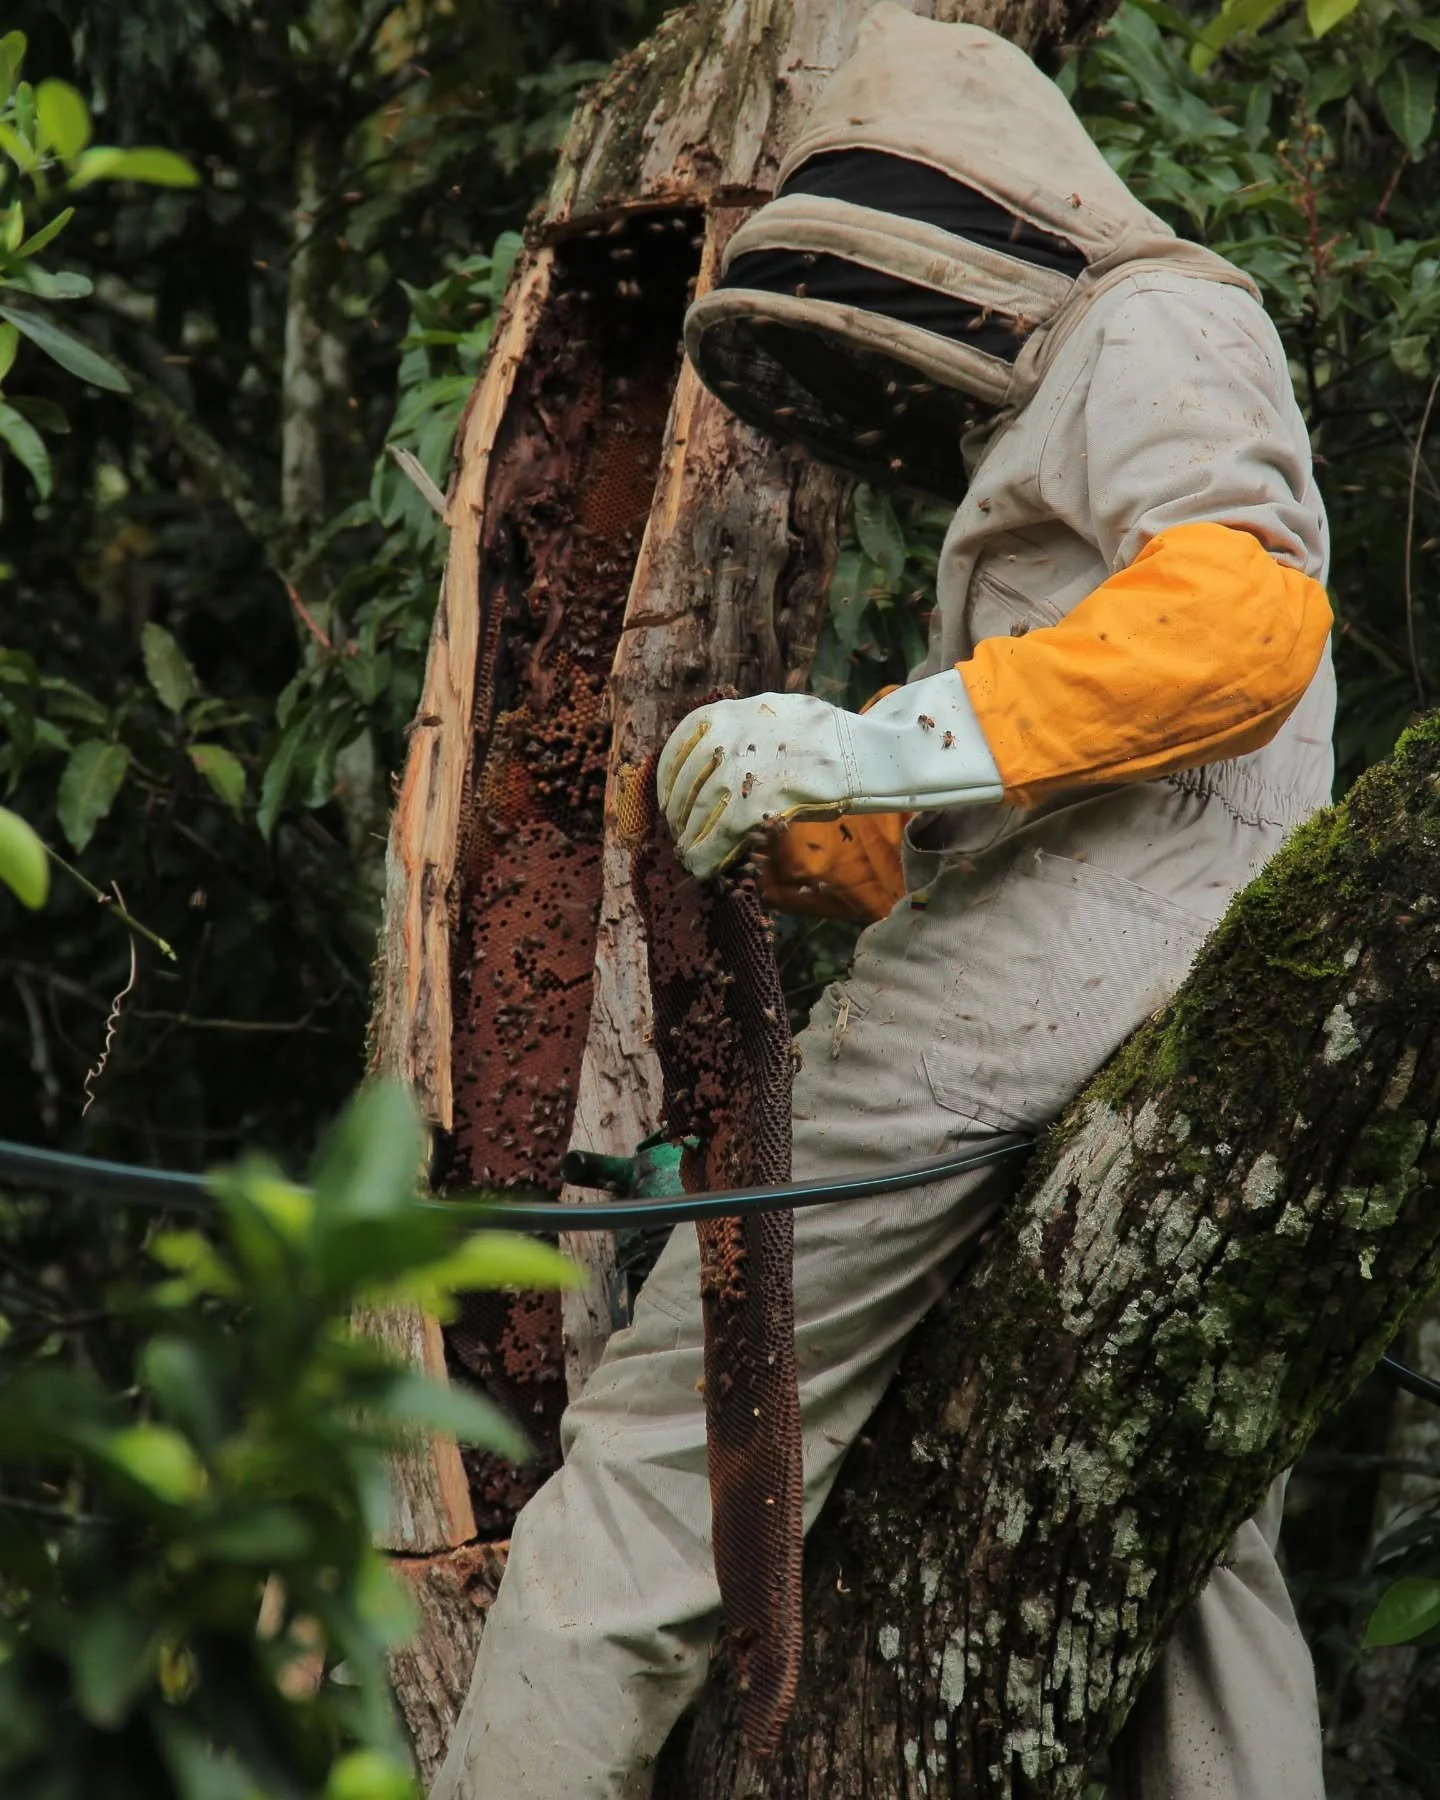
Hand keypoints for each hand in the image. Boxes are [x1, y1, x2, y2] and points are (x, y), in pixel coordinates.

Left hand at [657, 672, 1003, 878]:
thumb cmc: (827, 738)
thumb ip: (741, 730)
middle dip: (677, 813)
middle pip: (686, 782)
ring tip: (686, 855)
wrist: (870, 753)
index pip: (680, 744)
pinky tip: (700, 868)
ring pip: (698, 812)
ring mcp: (743, 770)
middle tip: (675, 834)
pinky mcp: (758, 804)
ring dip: (687, 838)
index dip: (668, 778)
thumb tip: (708, 760)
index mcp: (730, 712)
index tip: (667, 799)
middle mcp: (729, 736)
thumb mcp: (777, 714)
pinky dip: (704, 855)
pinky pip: (718, 836)